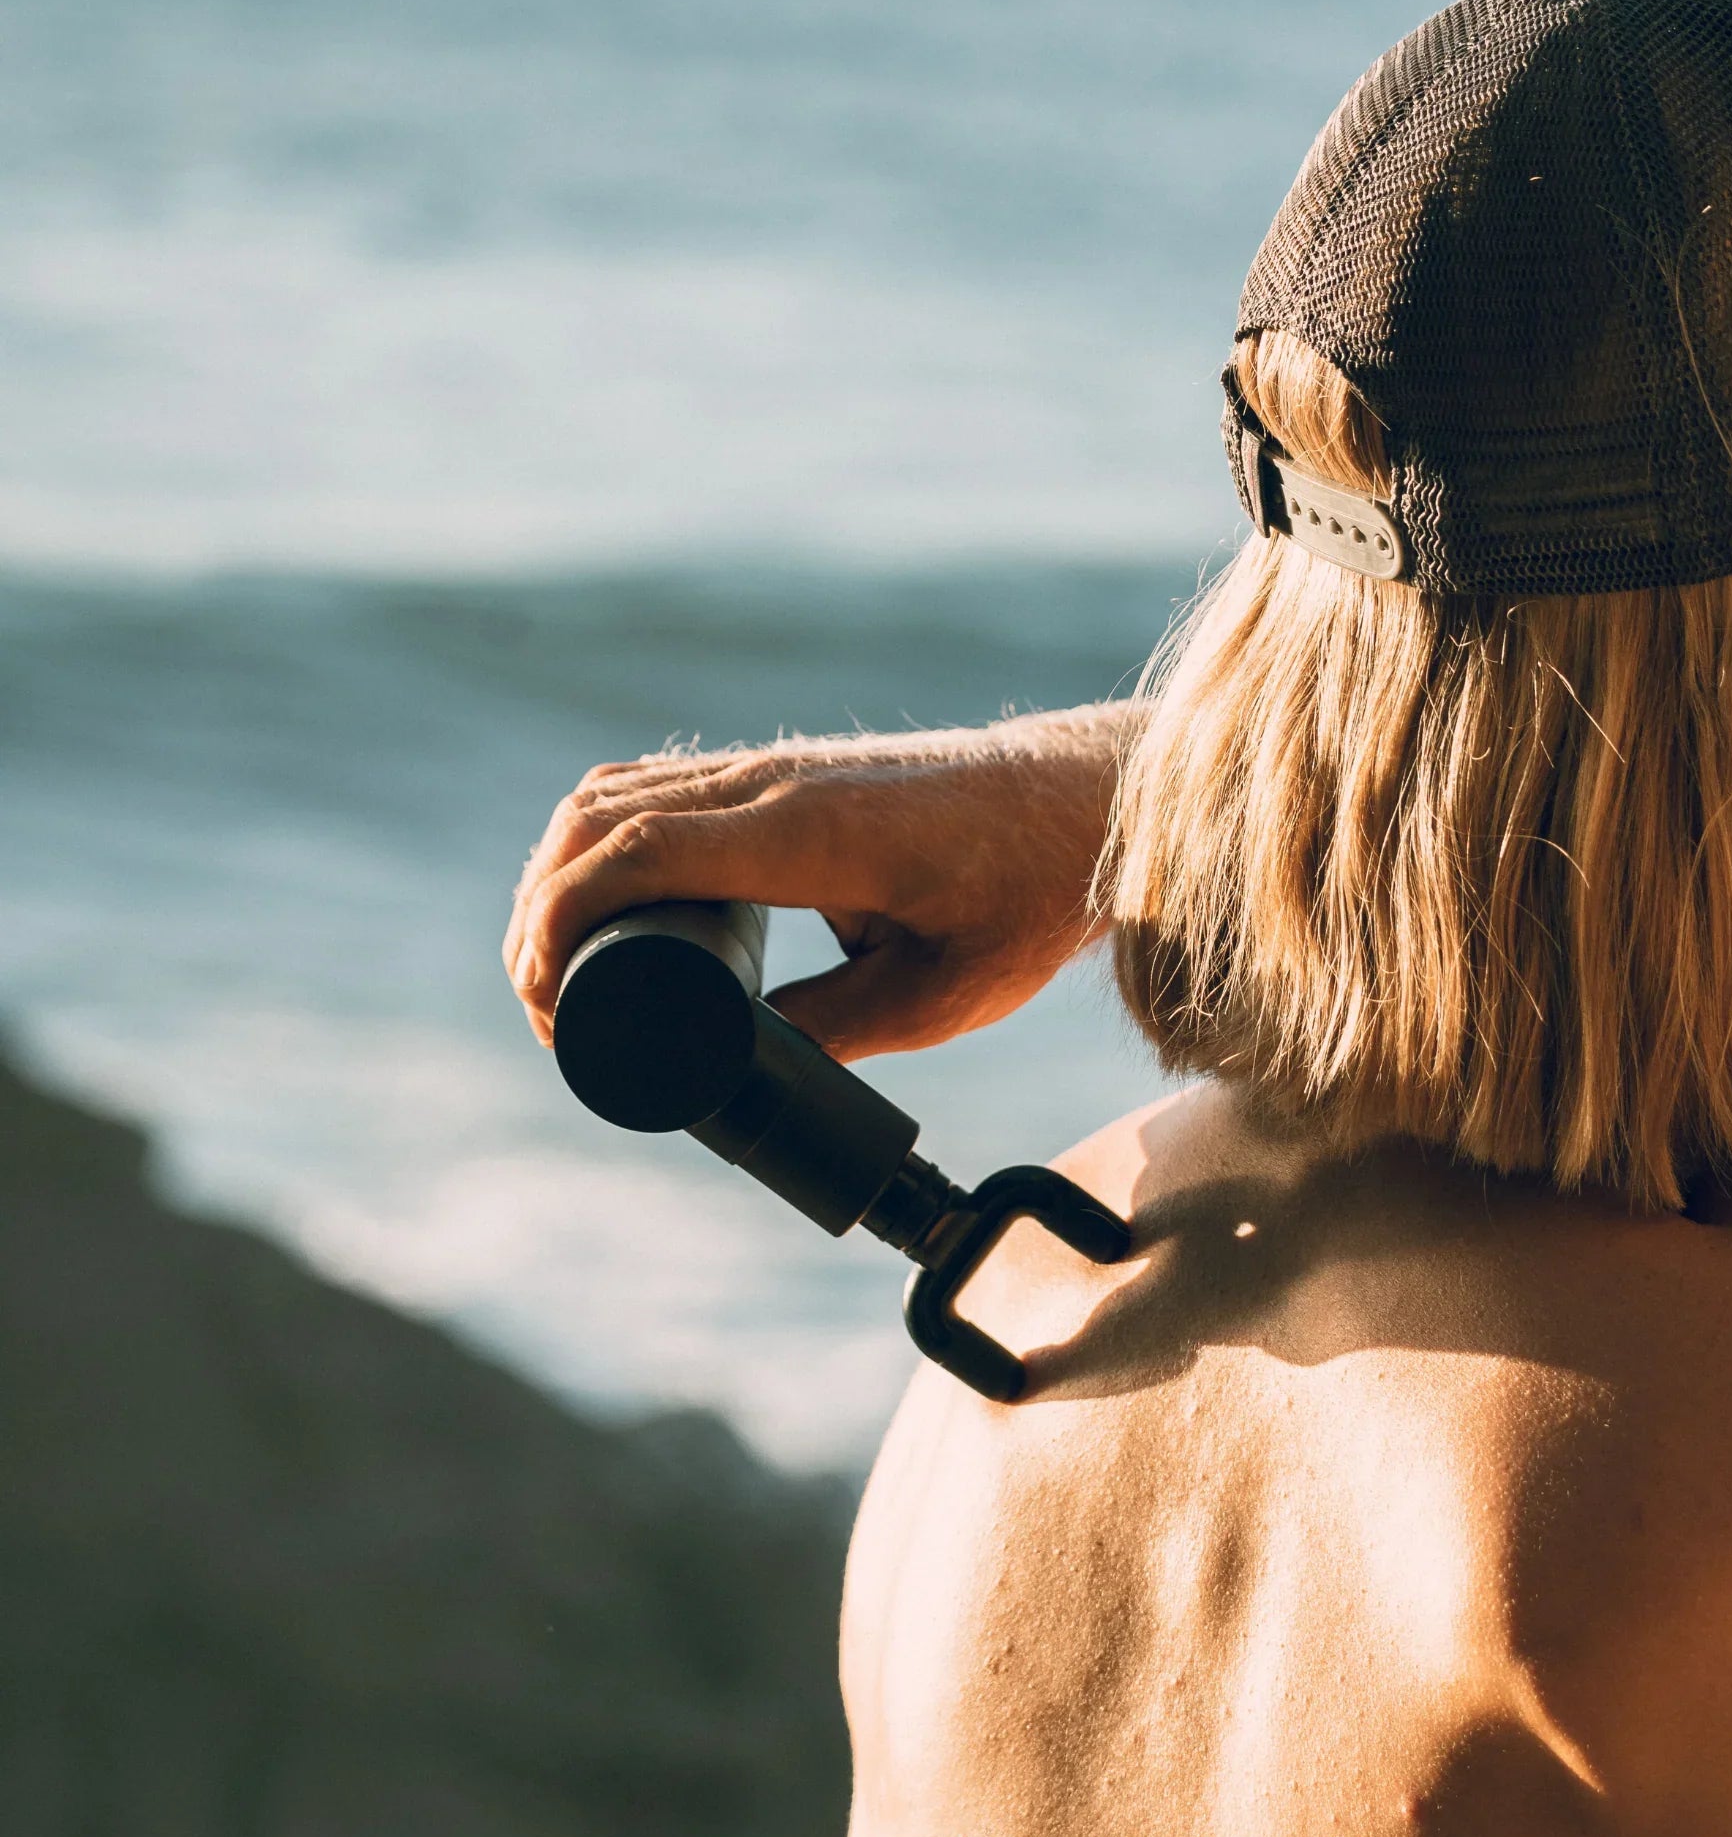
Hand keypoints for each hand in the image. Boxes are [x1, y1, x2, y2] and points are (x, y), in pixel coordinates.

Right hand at [504, 705, 1133, 1057]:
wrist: (1083, 806)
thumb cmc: (1023, 898)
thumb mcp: (934, 996)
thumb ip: (833, 1031)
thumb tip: (739, 1068)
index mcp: (803, 831)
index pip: (637, 849)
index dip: (561, 919)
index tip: (545, 999)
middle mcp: (774, 782)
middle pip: (600, 817)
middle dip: (542, 909)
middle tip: (545, 1008)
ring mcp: (776, 767)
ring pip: (619, 792)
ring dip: (564, 868)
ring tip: (556, 963)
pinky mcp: (786, 773)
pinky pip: (660, 785)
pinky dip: (606, 837)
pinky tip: (603, 894)